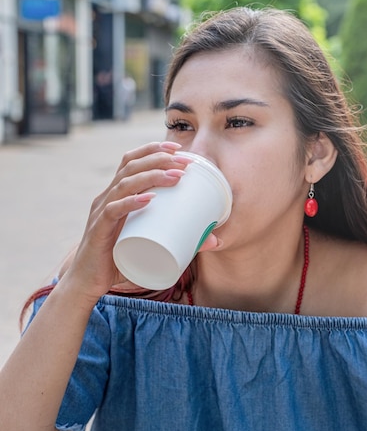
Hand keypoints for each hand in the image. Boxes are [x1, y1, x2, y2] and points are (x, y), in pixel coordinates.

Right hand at [60, 141, 193, 303]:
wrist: (87, 282)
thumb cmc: (119, 260)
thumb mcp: (150, 244)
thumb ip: (181, 240)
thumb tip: (215, 240)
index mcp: (116, 194)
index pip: (131, 161)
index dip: (153, 149)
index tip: (178, 148)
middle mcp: (106, 197)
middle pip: (131, 166)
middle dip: (159, 159)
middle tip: (185, 163)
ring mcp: (101, 212)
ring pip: (124, 184)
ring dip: (151, 176)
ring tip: (176, 177)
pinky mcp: (98, 231)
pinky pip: (113, 211)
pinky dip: (131, 203)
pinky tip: (148, 199)